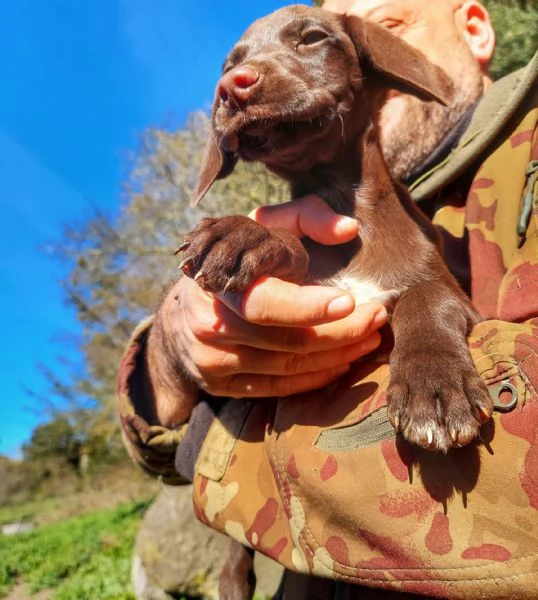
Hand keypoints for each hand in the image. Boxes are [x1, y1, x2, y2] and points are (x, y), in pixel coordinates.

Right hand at [149, 196, 386, 423]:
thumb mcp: (263, 227)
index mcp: (219, 282)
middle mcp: (211, 326)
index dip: (310, 308)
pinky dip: (315, 378)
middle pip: (288, 342)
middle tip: (378, 318)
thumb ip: (306, 218)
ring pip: (289, 367)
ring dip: (337, 356)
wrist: (180, 310)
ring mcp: (213, 362)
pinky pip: (277, 389)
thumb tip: (348, 229)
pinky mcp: (220, 387)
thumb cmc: (234, 262)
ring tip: (370, 339)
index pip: (266, 303)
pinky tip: (342, 362)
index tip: (351, 303)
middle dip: (342, 332)